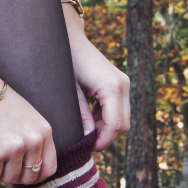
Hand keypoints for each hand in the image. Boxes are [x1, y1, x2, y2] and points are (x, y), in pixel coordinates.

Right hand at [0, 23, 56, 184]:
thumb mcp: (26, 118)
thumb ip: (32, 139)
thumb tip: (28, 168)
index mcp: (44, 132)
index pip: (50, 168)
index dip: (36, 176)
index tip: (23, 175)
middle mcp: (34, 141)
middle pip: (30, 177)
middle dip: (14, 176)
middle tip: (0, 165)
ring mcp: (16, 148)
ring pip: (9, 178)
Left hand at [71, 38, 130, 152]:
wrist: (67, 37)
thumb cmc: (63, 62)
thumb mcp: (69, 92)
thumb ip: (81, 116)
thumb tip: (88, 139)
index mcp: (111, 87)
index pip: (115, 125)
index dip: (103, 141)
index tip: (87, 149)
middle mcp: (122, 85)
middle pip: (123, 125)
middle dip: (106, 138)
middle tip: (86, 145)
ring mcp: (123, 83)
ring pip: (123, 119)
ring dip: (107, 129)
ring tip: (86, 133)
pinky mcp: (120, 83)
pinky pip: (119, 109)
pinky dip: (107, 119)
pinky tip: (90, 119)